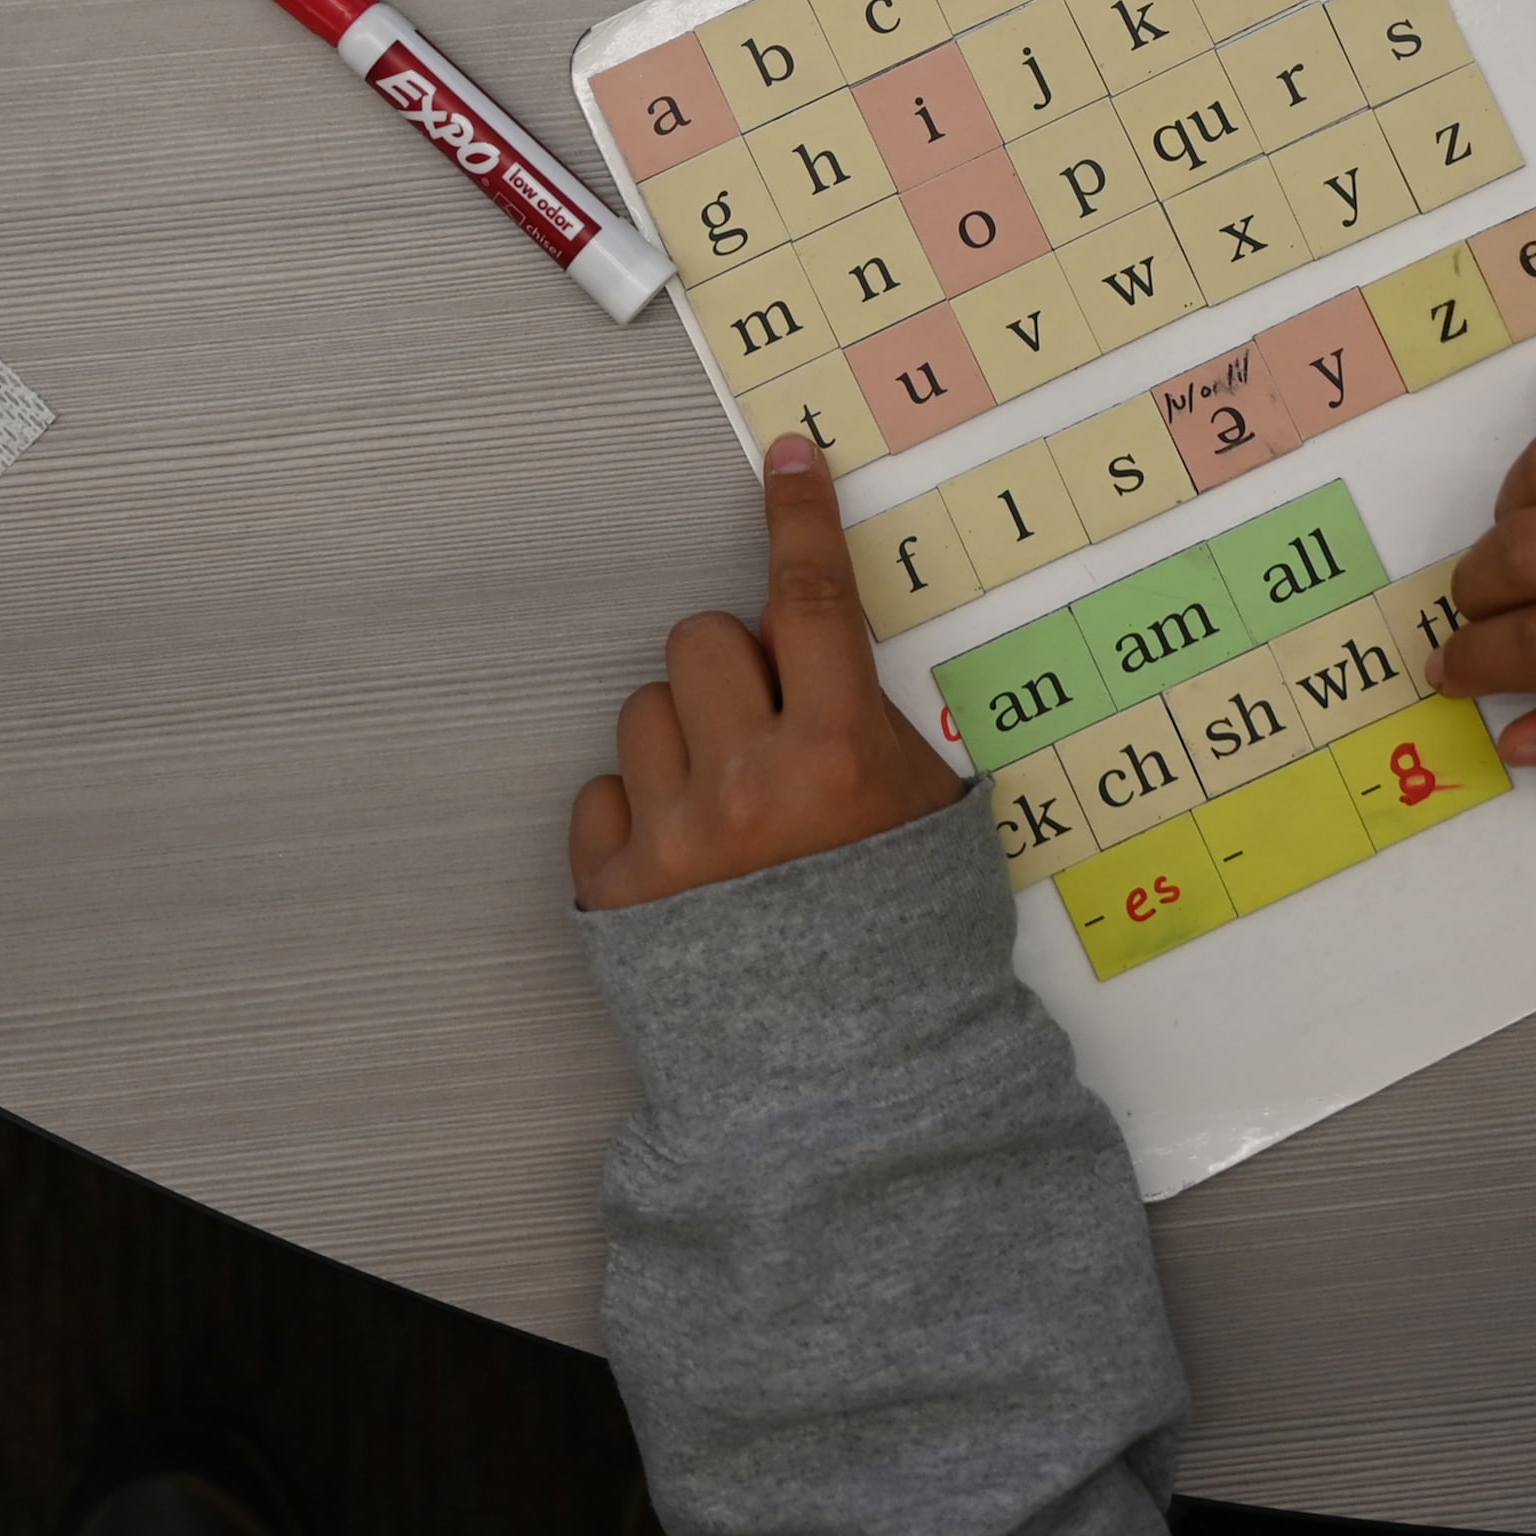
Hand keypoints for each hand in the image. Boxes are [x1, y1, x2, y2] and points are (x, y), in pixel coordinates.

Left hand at [570, 438, 968, 909]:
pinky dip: (643, 807)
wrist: (847, 1081)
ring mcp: (672, 837)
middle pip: (703, 637)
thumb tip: (823, 652)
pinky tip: (690, 855)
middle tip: (770, 727)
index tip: (787, 454)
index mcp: (840, 758)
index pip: (813, 597)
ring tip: (729, 806)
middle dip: (735, 665)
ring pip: (644, 706)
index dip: (800, 515)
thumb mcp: (932, 818)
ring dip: (686, 735)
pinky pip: (603, 789)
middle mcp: (748, 786)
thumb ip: (877, 726)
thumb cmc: (904, 944)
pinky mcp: (616, 886)